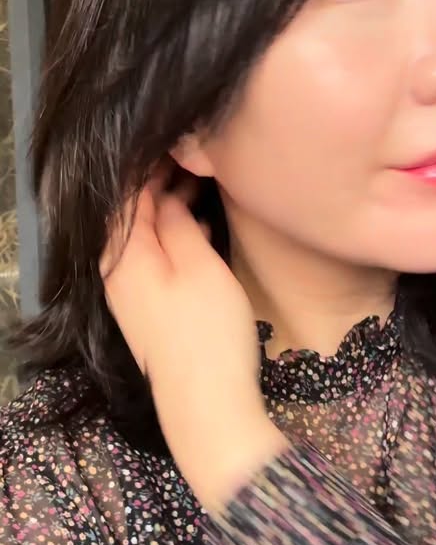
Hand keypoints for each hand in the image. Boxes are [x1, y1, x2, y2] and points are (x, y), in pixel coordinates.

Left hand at [100, 165, 288, 511]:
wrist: (207, 409)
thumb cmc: (207, 334)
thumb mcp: (199, 267)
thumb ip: (177, 224)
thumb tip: (167, 194)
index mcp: (121, 255)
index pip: (128, 191)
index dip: (153, 160)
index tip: (182, 135)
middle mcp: (117, 272)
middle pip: (134, 213)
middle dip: (162, 180)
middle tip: (199, 153)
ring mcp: (132, 293)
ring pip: (147, 235)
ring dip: (171, 207)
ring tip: (205, 180)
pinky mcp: (150, 310)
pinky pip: (156, 257)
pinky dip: (175, 235)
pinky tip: (200, 226)